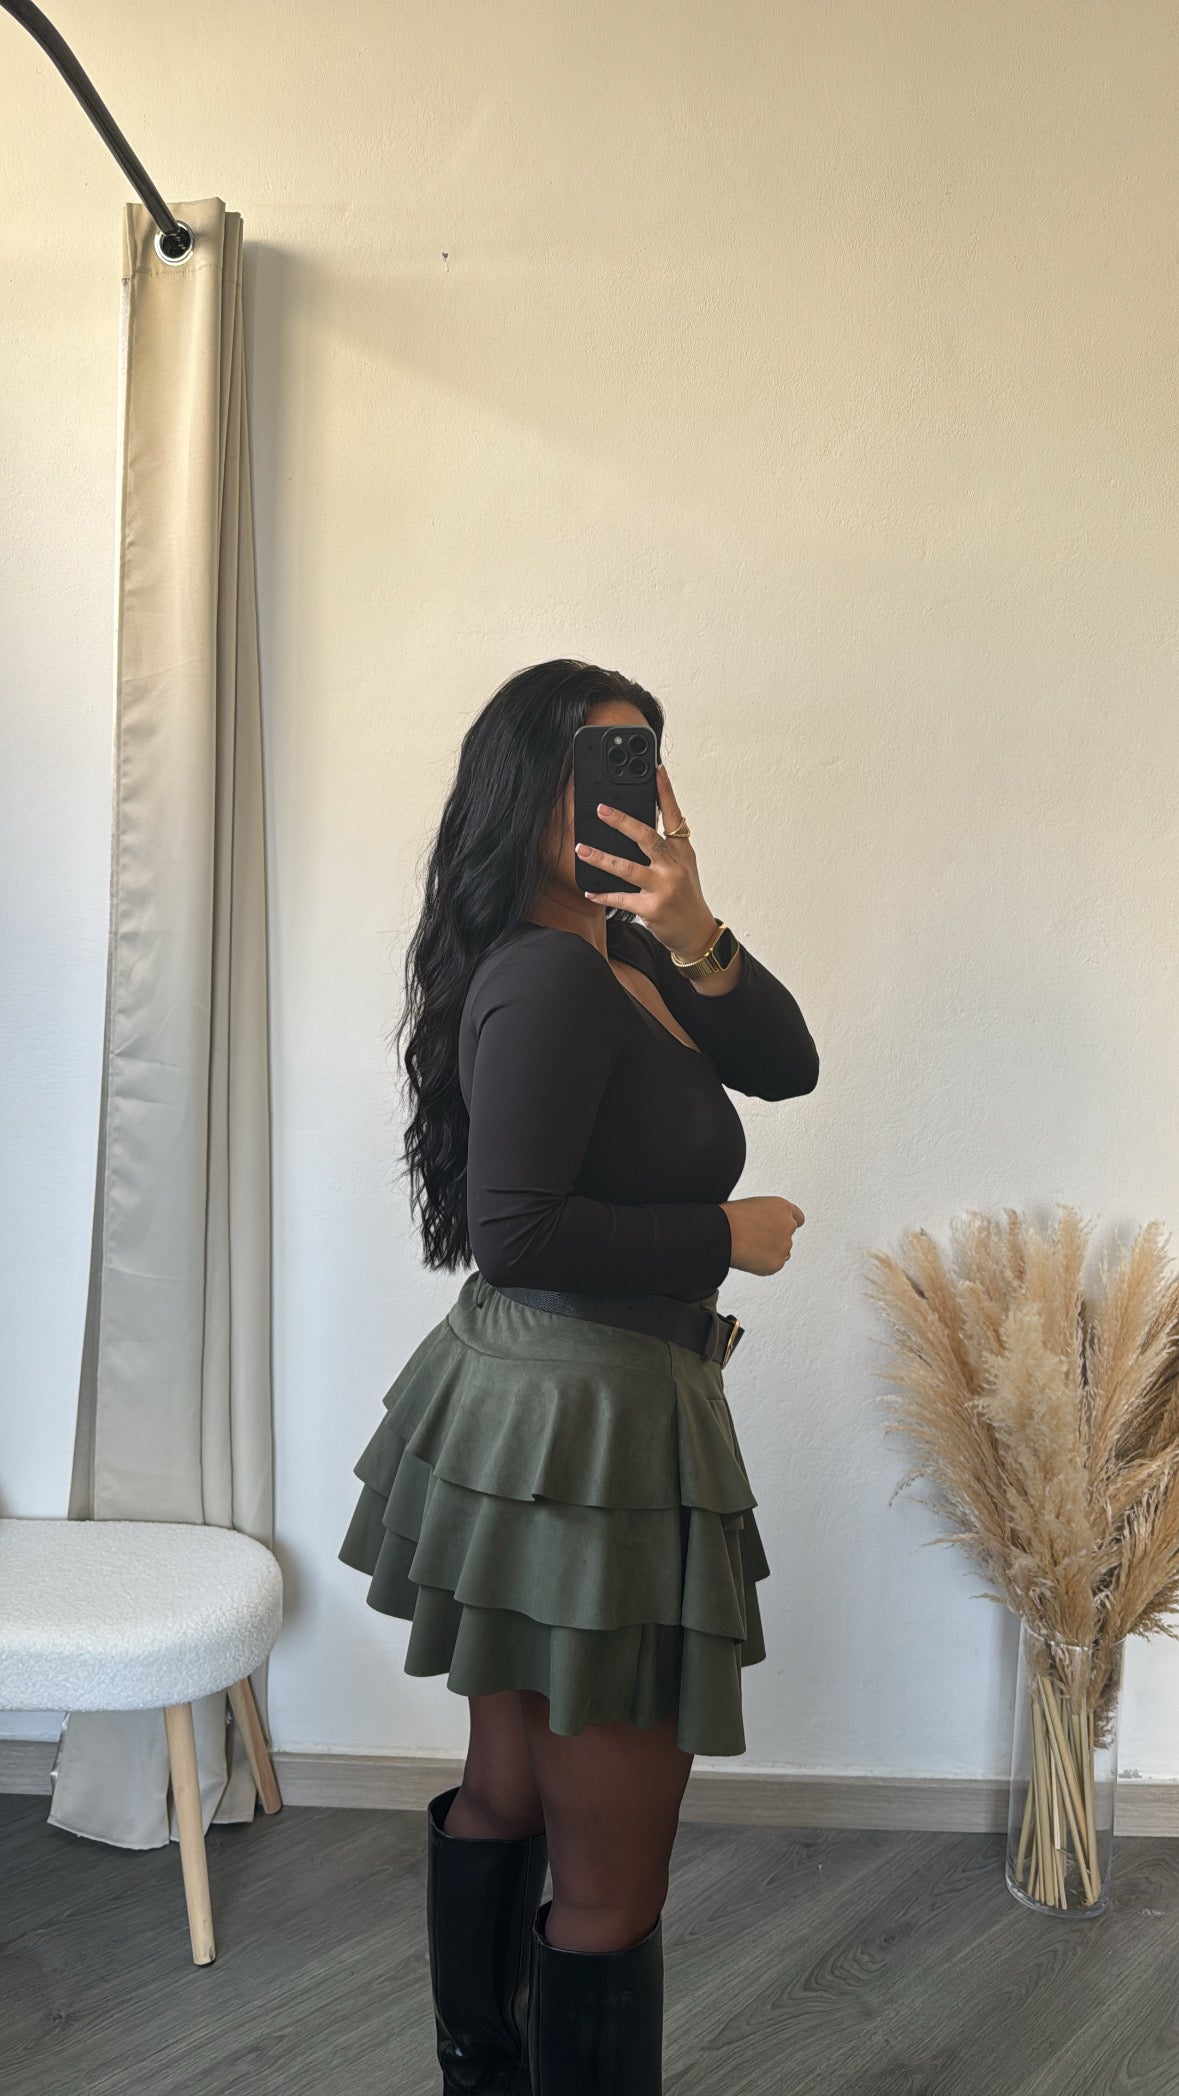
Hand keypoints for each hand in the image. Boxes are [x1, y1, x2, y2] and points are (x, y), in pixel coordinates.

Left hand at [573, 759, 718, 960]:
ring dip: (601, 858)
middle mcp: (674, 866)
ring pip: (627, 868)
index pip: (675, 816)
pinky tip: (589, 890)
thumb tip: (638, 827)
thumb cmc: (686, 898)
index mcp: (683, 852)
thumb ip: (666, 848)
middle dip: (622, 822)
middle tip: (601, 809)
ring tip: (581, 848)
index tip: (657, 770)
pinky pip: (622, 898)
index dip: (666, 792)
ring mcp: (664, 887)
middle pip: (646, 837)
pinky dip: (603, 894)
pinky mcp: (652, 908)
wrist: (697, 933)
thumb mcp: (683, 867)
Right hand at [720, 1197, 804, 1275]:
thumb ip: (767, 1214)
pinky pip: (773, 1265)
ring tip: (748, 1247)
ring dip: (770, 1252)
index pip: (798, 1218)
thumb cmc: (728, 1217)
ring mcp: (785, 1245)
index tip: (780, 1229)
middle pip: (787, 1236)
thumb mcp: (752, 1205)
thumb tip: (765, 1224)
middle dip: (775, 1239)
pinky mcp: (778, 1263)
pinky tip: (749, 1257)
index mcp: (782, 1207)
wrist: (721, 1233)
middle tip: (755, 1239)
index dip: (787, 1224)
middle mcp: (788, 1225)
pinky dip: (763, 1264)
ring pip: (781, 1252)